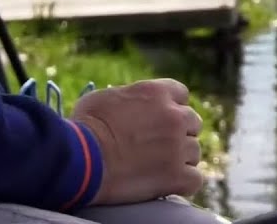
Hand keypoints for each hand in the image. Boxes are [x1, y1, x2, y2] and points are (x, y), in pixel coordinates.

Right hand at [70, 78, 204, 205]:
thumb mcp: (103, 98)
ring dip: (181, 159)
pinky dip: (183, 183)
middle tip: (160, 146)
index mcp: (157, 93)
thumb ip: (126, 97)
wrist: (82, 161)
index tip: (161, 119)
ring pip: (194, 152)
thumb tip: (125, 102)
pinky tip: (168, 184)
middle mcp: (174, 116)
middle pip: (193, 123)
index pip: (181, 95)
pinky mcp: (177, 176)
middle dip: (179, 133)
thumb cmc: (84, 128)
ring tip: (158, 167)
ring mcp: (178, 147)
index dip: (172, 107)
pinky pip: (194, 179)